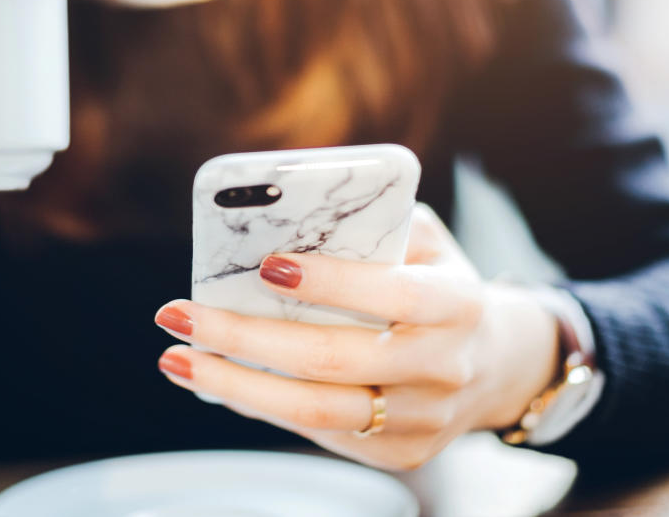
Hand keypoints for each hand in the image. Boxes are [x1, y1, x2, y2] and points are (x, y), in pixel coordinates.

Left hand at [154, 204, 560, 470]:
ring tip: (176, 357)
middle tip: (179, 314)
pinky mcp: (401, 453)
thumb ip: (373, 223)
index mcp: (456, 303)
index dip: (328, 281)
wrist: (492, 361)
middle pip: (332, 359)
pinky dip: (260, 405)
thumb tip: (285, 215)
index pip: (390, 292)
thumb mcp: (423, 240)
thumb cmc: (435, 282)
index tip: (264, 265)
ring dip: (234, 385)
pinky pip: (318, 432)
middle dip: (244, 337)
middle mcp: (443, 366)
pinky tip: (217, 379)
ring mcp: (423, 418)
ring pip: (315, 409)